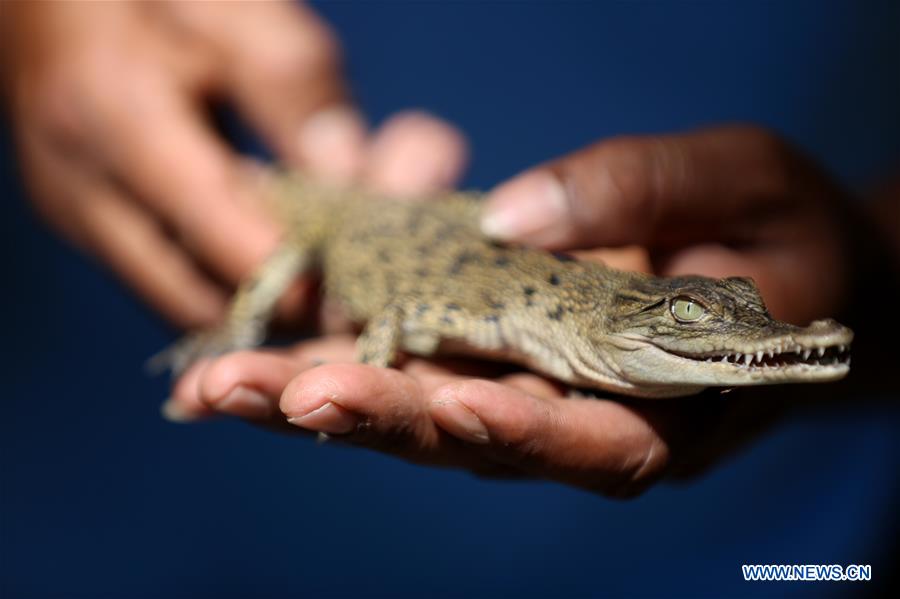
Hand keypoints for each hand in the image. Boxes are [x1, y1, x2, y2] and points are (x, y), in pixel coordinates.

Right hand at [0, 1, 464, 326]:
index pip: (223, 242)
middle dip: (273, 308)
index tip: (361, 291)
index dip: (298, 280)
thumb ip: (298, 96)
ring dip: (245, 302)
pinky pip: (155, 278)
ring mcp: (72, 208)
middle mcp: (80, 184)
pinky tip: (261, 255)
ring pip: (173, 300)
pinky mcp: (78, 215)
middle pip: (195, 299)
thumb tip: (353, 176)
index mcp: (117, 120)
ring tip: (309, 280)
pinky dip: (214, 280)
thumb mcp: (237, 15)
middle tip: (340, 299)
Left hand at [166, 125, 844, 495]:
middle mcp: (582, 421)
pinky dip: (338, 362)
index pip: (583, 440)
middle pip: (467, 439)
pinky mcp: (498, 361)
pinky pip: (414, 371)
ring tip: (217, 382)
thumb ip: (641, 196)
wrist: (790, 269)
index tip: (439, 407)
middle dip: (360, 419)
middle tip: (248, 394)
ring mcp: (533, 397)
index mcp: (665, 407)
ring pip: (421, 417)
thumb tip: (514, 214)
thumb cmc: (789, 232)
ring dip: (318, 401)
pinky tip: (260, 352)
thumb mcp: (745, 186)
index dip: (510, 431)